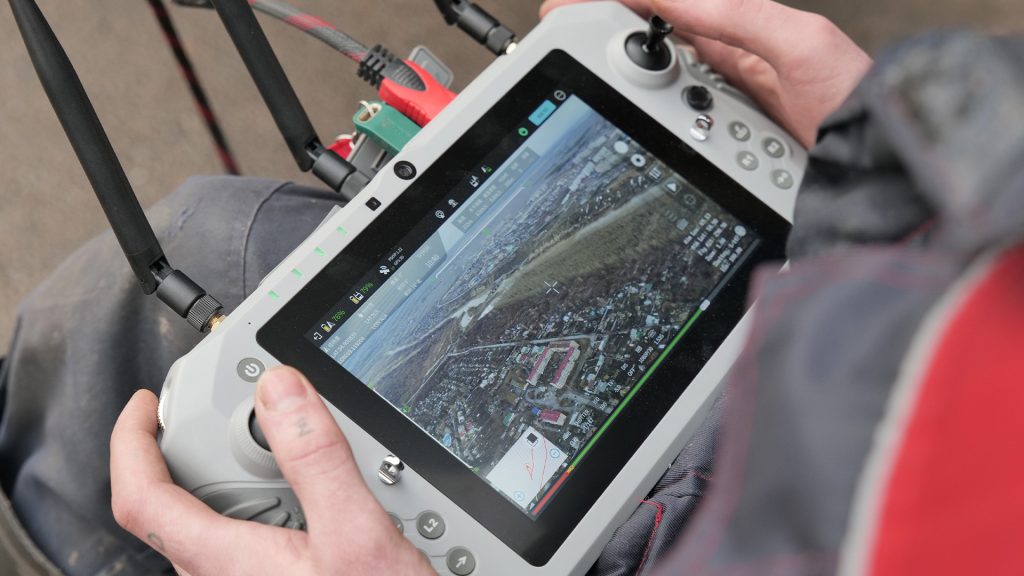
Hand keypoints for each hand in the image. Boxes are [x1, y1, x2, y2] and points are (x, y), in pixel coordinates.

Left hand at [110, 367, 431, 575]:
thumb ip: (317, 460)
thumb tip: (279, 390)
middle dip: (200, 451)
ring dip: (241, 479)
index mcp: (224, 561)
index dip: (130, 444)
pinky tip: (318, 507)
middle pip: (176, 507)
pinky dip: (269, 506)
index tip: (143, 407)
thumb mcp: (358, 535)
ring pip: (216, 526)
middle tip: (237, 419)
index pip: (140, 500)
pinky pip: (248, 543)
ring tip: (289, 461)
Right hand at [540, 0, 872, 148]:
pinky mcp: (726, 143)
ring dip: (624, 82)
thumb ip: (737, 16)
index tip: (573, 7)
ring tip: (591, 75)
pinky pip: (677, 125)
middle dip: (608, 39)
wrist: (878, 164)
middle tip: (567, 40)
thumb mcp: (799, 43)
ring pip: (658, 87)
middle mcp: (730, 64)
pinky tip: (634, 120)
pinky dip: (651, 120)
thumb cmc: (855, 100)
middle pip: (653, 45)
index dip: (623, 3)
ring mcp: (725, 104)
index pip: (668, 7)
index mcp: (743, 28)